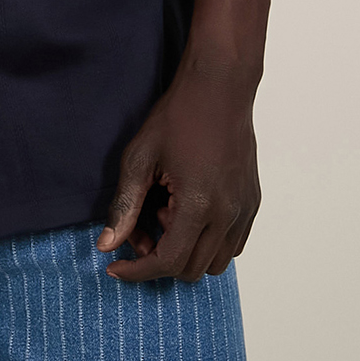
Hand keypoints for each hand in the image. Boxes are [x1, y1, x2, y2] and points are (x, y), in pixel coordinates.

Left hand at [95, 66, 260, 282]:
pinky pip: (232, 245)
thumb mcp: (139, 158)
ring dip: (186, 253)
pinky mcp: (252, 203)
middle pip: (191, 270)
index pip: (168, 262)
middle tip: (139, 229)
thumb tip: (107, 245)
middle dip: (158, 260)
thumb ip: (124, 206)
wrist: (219, 89)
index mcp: (198, 205)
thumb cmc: (178, 117)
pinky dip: (208, 244)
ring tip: (166, 216)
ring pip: (216, 264)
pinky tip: (187, 213)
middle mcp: (228, 215)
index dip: (137, 271)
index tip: (115, 266)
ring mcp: (244, 210)